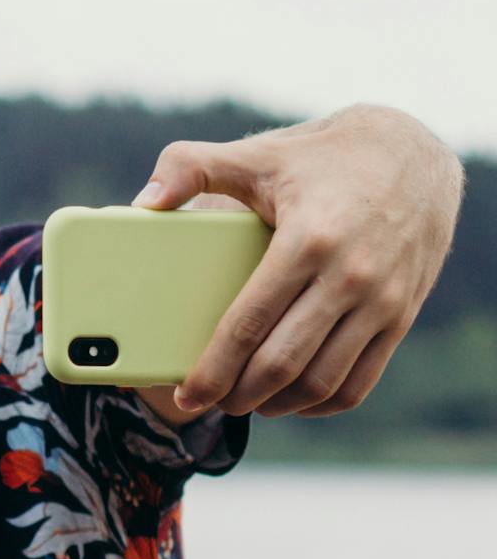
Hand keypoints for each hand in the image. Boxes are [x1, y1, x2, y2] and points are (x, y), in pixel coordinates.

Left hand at [135, 104, 462, 416]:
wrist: (414, 154)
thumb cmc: (321, 159)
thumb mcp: (257, 154)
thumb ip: (190, 167)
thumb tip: (145, 201)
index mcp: (306, 241)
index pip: (248, 323)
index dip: (212, 369)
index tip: (185, 393)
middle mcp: (350, 276)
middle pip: (282, 362)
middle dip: (237, 394)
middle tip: (207, 402)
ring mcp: (383, 299)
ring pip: (322, 380)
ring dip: (276, 404)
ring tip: (244, 402)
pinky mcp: (403, 314)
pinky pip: (362, 380)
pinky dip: (322, 403)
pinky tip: (292, 400)